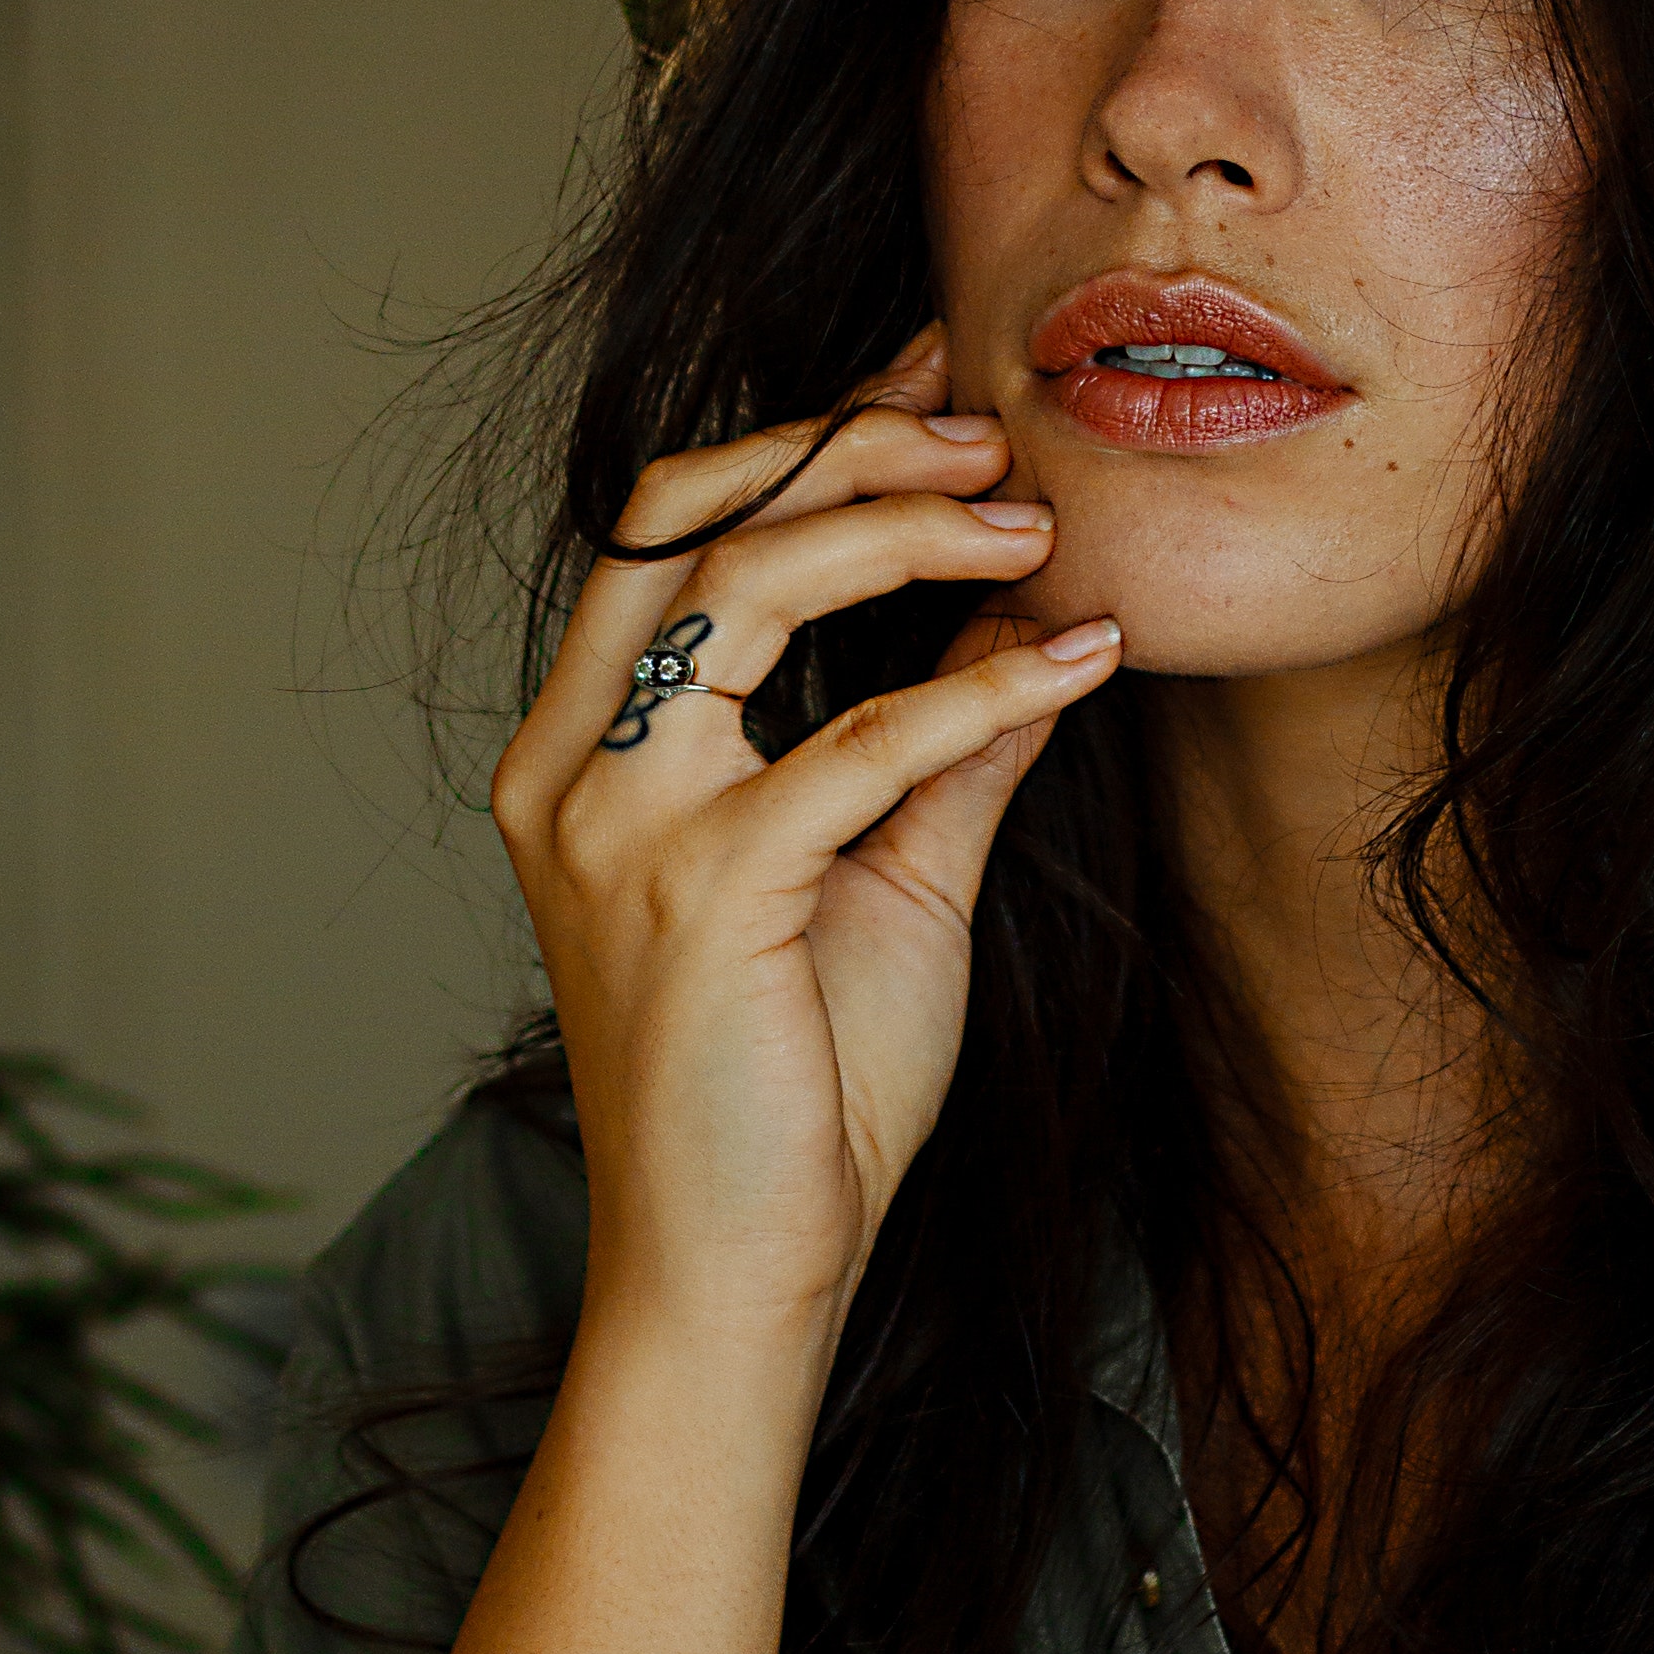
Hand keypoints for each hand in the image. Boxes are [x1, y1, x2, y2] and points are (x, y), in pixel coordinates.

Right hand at [489, 326, 1121, 1382]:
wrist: (734, 1277)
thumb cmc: (795, 1094)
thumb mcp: (888, 876)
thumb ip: (943, 739)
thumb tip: (1028, 607)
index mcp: (584, 750)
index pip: (673, 531)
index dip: (804, 433)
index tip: (935, 377)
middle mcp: (572, 767)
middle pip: (689, 520)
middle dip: (847, 443)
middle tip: (993, 428)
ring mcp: (620, 828)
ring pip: (750, 590)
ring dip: (905, 530)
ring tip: (1034, 525)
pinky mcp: (700, 895)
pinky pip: (855, 744)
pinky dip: (978, 691)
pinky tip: (1081, 662)